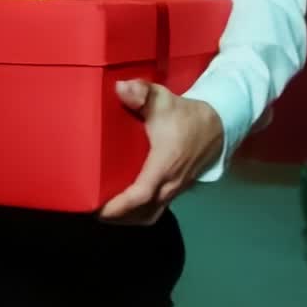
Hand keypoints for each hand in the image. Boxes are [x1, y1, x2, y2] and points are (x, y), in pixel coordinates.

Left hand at [99, 80, 223, 225]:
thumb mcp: (162, 98)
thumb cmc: (184, 115)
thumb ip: (141, 92)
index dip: (120, 204)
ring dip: (127, 218)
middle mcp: (169, 183)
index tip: (97, 207)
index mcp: (164, 164)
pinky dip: (137, 213)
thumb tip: (119, 88)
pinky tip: (122, 205)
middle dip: (117, 216)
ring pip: (149, 215)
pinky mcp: (175, 191)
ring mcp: (174, 190)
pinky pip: (154, 210)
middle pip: (142, 212)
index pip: (142, 193)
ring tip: (103, 211)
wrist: (215, 126)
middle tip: (90, 208)